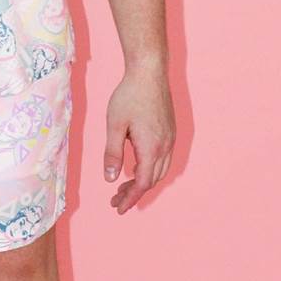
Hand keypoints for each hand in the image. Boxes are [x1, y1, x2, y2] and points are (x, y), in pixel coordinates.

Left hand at [103, 63, 174, 212]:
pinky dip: (150, 168)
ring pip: (159, 170)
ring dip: (144, 181)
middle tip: (116, 199)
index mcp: (151, 148)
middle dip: (134, 192)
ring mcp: (170, 138)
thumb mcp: (114, 124)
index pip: (142, 184)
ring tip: (125, 186)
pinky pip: (163, 158)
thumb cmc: (129, 95)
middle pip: (152, 180)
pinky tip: (137, 165)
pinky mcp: (170, 130)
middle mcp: (165, 147)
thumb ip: (112, 153)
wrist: (149, 71)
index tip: (118, 208)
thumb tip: (110, 179)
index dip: (130, 198)